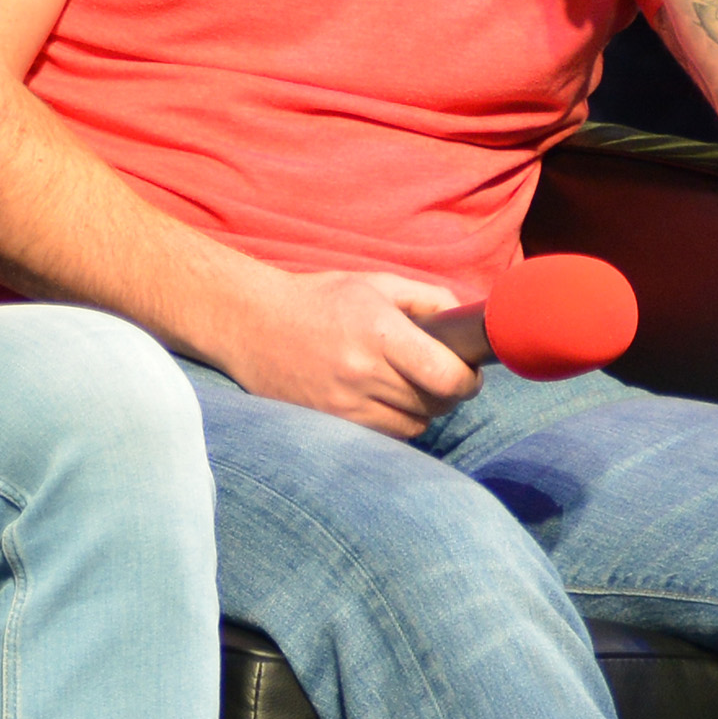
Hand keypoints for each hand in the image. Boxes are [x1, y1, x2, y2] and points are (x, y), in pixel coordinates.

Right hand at [217, 268, 477, 435]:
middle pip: (435, 404)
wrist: (249, 323)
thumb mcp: (376, 284)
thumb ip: (428, 298)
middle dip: (447, 392)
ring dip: (420, 410)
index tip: (467, 373)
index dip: (468, 381)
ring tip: (406, 387)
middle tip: (437, 375)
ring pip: (413, 425)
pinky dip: (393, 422)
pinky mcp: (329, 422)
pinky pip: (384, 435)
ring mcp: (343, 403)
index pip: (447, 377)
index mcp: (379, 331)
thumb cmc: (318, 300)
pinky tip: (382, 401)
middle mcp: (362, 371)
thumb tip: (467, 323)